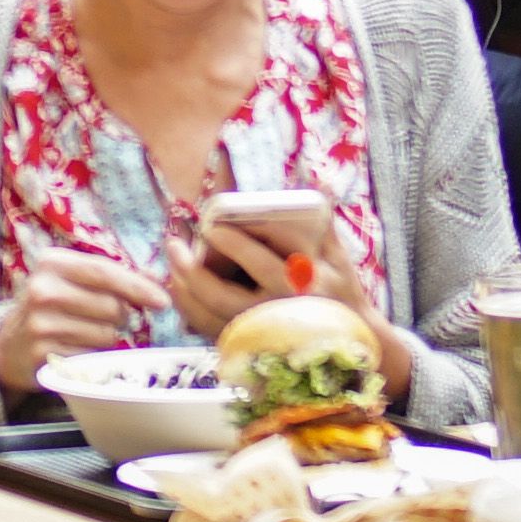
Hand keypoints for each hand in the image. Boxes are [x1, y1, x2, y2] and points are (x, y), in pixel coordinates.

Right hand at [0, 242, 173, 399]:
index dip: (138, 287)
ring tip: (86, 332)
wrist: (9, 343)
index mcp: (52, 262)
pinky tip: (76, 349)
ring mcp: (41, 324)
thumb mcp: (71, 279)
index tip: (162, 300)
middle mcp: (43, 290)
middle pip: (111, 306)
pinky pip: (92, 356)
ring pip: (106, 334)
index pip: (105, 272)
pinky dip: (93, 356)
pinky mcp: (43, 354)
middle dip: (121, 316)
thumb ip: (109, 276)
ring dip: (108, 337)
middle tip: (108, 317)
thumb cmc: (52, 306)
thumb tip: (156, 282)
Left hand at [173, 200, 381, 342]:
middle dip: (192, 269)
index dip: (234, 244)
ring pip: (208, 315)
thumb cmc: (340, 290)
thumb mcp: (337, 254)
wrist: (348, 340)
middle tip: (173, 244)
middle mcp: (275, 314)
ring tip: (172, 262)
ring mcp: (257, 334)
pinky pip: (207, 329)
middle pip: (222, 296)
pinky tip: (180, 286)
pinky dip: (189, 308)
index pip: (261, 264)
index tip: (212, 227)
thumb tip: (313, 176)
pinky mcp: (246, 345)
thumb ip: (321, 217)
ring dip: (183, 288)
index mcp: (300, 287)